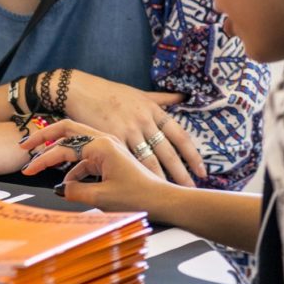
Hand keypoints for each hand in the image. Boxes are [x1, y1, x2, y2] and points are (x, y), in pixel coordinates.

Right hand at [20, 120, 169, 211]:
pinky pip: (86, 155)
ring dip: (58, 150)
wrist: (165, 201)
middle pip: (67, 130)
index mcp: (101, 145)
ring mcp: (109, 147)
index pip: (62, 148)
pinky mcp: (112, 157)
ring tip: (41, 163)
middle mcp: (105, 140)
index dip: (42, 159)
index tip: (28, 170)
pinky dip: (73, 164)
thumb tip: (60, 189)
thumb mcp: (102, 198)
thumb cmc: (139, 197)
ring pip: (76, 141)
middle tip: (25, 145)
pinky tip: (67, 180)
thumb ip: (76, 192)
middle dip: (44, 137)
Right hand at [60, 71, 204, 185]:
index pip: (179, 135)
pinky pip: (125, 158)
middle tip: (190, 190)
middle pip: (166, 152)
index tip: (202, 171)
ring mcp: (127, 130)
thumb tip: (183, 97)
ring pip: (147, 159)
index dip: (192, 155)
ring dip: (159, 177)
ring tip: (168, 192)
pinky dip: (133, 172)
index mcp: (153, 111)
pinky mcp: (110, 138)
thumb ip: (162, 98)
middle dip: (180, 173)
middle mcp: (143, 121)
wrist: (82, 90)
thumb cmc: (110, 92)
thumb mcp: (140, 93)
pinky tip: (139, 184)